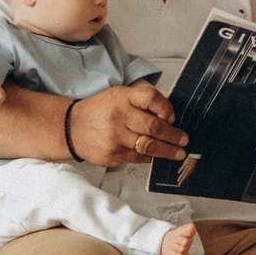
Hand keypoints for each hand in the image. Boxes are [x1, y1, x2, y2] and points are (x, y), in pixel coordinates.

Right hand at [70, 83, 187, 167]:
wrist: (71, 128)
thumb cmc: (99, 111)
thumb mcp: (118, 96)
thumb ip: (141, 102)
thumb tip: (169, 115)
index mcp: (122, 98)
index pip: (151, 98)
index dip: (167, 108)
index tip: (173, 117)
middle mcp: (119, 116)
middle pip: (154, 126)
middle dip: (173, 135)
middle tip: (184, 140)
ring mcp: (115, 137)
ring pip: (149, 146)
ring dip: (168, 151)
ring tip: (178, 153)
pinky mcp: (113, 155)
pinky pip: (138, 158)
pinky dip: (151, 158)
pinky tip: (157, 157)